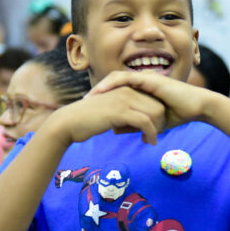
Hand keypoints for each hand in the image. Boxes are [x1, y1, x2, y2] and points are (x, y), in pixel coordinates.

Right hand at [53, 84, 167, 144]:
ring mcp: (124, 100)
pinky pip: (145, 122)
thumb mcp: (109, 111)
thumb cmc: (87, 120)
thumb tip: (135, 122)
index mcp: (125, 89)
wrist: (69, 122)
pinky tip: (149, 142)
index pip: (152, 99)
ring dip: (157, 129)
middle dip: (160, 122)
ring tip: (151, 140)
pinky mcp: (120, 111)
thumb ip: (123, 111)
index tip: (153, 129)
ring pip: (154, 112)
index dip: (156, 115)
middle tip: (154, 136)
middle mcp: (126, 90)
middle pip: (157, 105)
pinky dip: (151, 133)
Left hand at [90, 71, 212, 128]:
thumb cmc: (178, 115)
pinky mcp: (149, 79)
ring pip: (117, 77)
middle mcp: (142, 81)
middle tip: (84, 101)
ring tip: (89, 96)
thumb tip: (118, 131)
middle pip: (113, 81)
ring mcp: (146, 78)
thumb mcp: (152, 122)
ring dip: (101, 86)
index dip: (104, 95)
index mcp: (142, 89)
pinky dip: (112, 84)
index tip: (90, 106)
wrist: (197, 107)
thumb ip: (136, 124)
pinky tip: (102, 91)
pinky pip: (126, 78)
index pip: (118, 89)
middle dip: (98, 90)